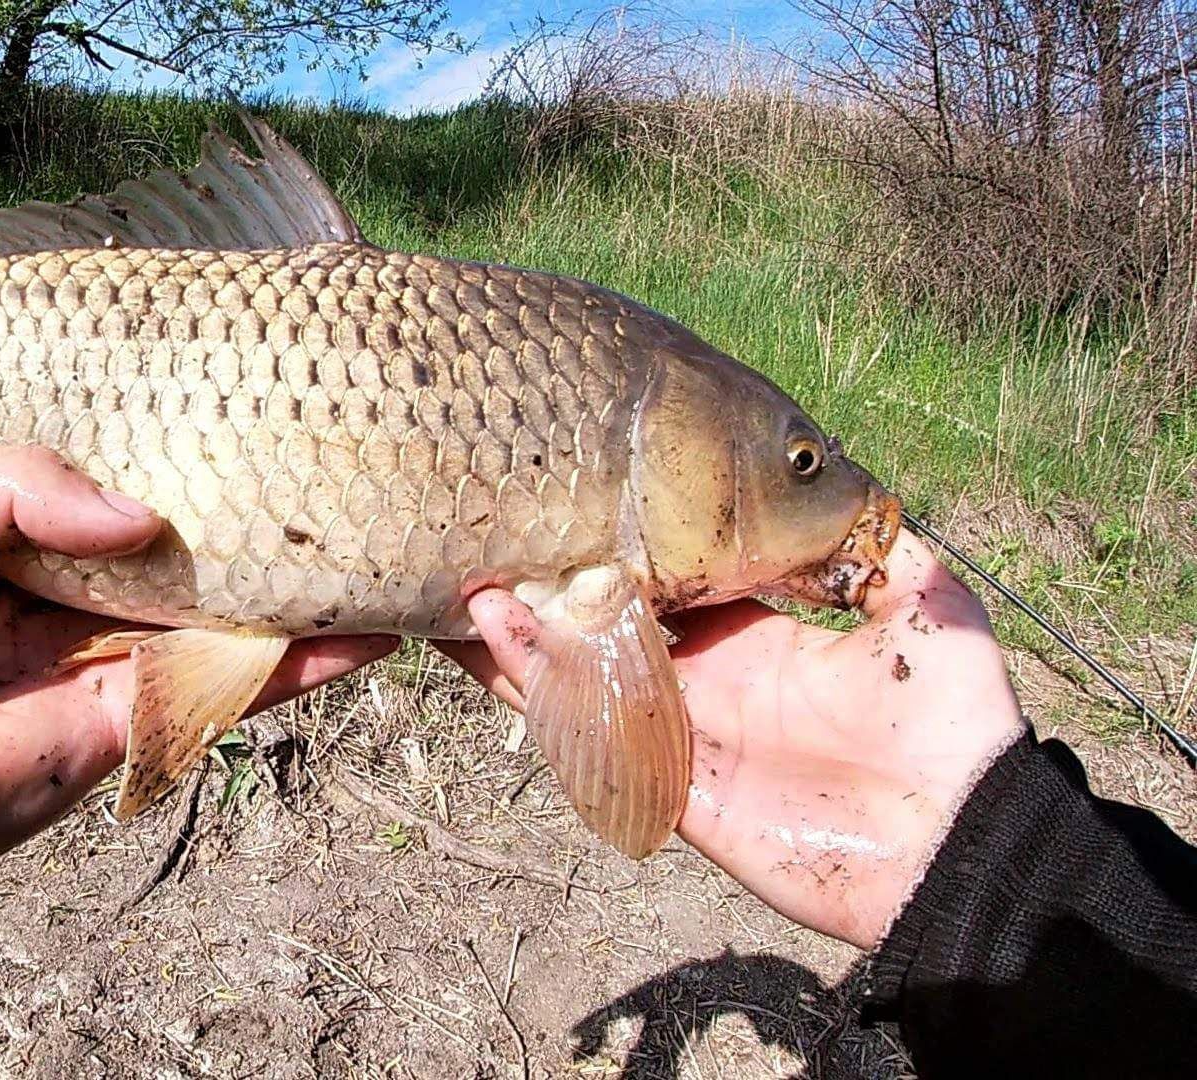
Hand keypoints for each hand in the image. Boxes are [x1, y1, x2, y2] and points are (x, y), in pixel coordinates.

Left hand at [0, 448, 396, 874]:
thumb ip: (26, 482)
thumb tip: (148, 522)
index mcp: (25, 522)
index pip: (118, 468)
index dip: (173, 434)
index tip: (246, 390)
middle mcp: (87, 581)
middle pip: (191, 533)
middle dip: (256, 499)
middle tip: (338, 447)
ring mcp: (124, 647)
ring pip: (233, 601)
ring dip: (304, 574)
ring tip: (387, 528)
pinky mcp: (147, 712)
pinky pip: (239, 680)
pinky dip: (309, 659)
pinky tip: (376, 624)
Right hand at [440, 530, 1026, 947]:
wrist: (961, 837)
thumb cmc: (955, 720)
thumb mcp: (931, 605)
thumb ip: (880, 549)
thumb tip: (850, 486)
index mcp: (754, 636)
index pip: (666, 581)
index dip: (619, 545)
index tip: (571, 498)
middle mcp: (706, 679)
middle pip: (604, 627)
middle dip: (549, 588)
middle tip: (489, 536)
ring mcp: (682, 732)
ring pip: (578, 677)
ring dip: (520, 636)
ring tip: (461, 585)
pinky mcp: (670, 783)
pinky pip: (590, 735)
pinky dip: (537, 690)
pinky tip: (492, 642)